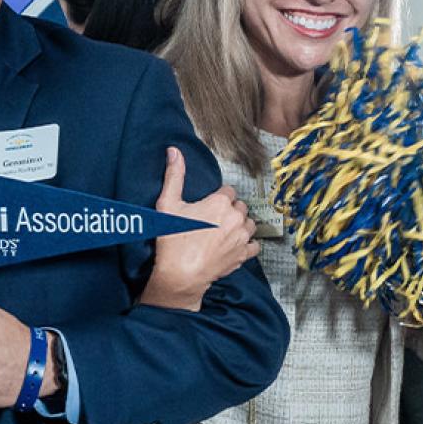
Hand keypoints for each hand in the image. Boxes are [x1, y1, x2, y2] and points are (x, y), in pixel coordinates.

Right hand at [140, 147, 257, 310]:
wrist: (180, 273)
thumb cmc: (173, 238)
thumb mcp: (168, 203)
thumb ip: (174, 175)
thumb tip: (174, 150)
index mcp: (219, 202)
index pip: (228, 191)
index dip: (217, 198)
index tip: (207, 207)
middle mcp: (235, 217)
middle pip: (240, 206)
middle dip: (229, 211)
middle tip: (212, 221)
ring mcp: (242, 237)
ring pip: (249, 224)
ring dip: (240, 226)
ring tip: (223, 232)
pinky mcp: (243, 254)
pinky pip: (254, 245)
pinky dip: (246, 244)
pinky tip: (234, 245)